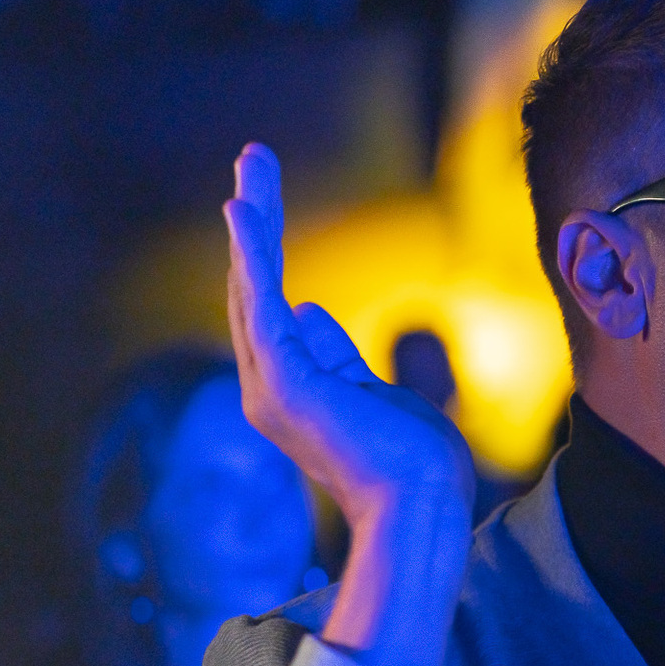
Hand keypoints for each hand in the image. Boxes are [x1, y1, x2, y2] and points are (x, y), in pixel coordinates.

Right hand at [225, 143, 474, 665]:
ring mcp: (270, 387)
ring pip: (254, 286)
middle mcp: (267, 388)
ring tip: (251, 163)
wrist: (421, 507)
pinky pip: (261, 305)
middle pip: (254, 287)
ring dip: (254, 219)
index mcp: (289, 390)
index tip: (261, 203)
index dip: (263, 250)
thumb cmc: (410, 463)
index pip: (270, 307)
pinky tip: (243, 210)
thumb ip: (336, 355)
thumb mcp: (373, 392)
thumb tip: (307, 309)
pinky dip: (252, 255)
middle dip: (256, 218)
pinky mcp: (284, 383)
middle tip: (252, 158)